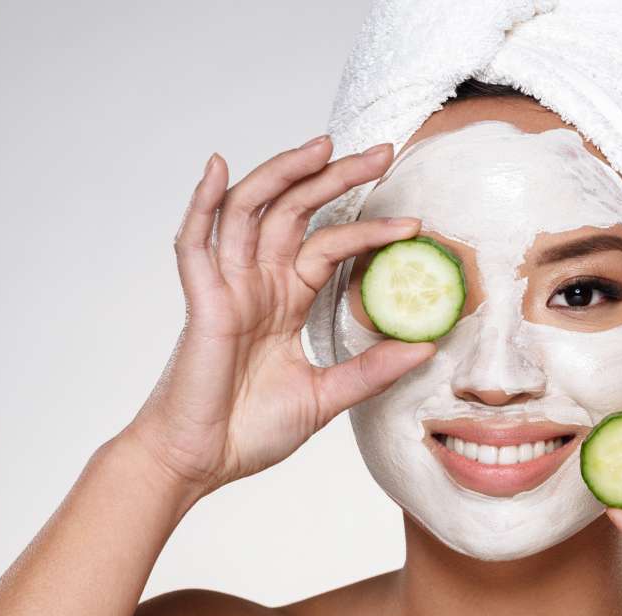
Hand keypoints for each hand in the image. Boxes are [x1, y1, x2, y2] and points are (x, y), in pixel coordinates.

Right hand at [123, 138, 434, 497]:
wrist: (202, 462)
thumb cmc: (252, 429)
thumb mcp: (326, 396)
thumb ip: (371, 370)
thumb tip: (426, 347)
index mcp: (285, 299)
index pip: (329, 244)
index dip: (368, 228)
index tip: (414, 225)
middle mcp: (257, 283)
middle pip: (296, 211)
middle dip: (335, 177)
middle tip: (382, 151)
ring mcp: (228, 287)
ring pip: (252, 211)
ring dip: (283, 173)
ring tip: (323, 145)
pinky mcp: (202, 302)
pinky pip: (195, 243)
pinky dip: (203, 203)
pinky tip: (220, 168)